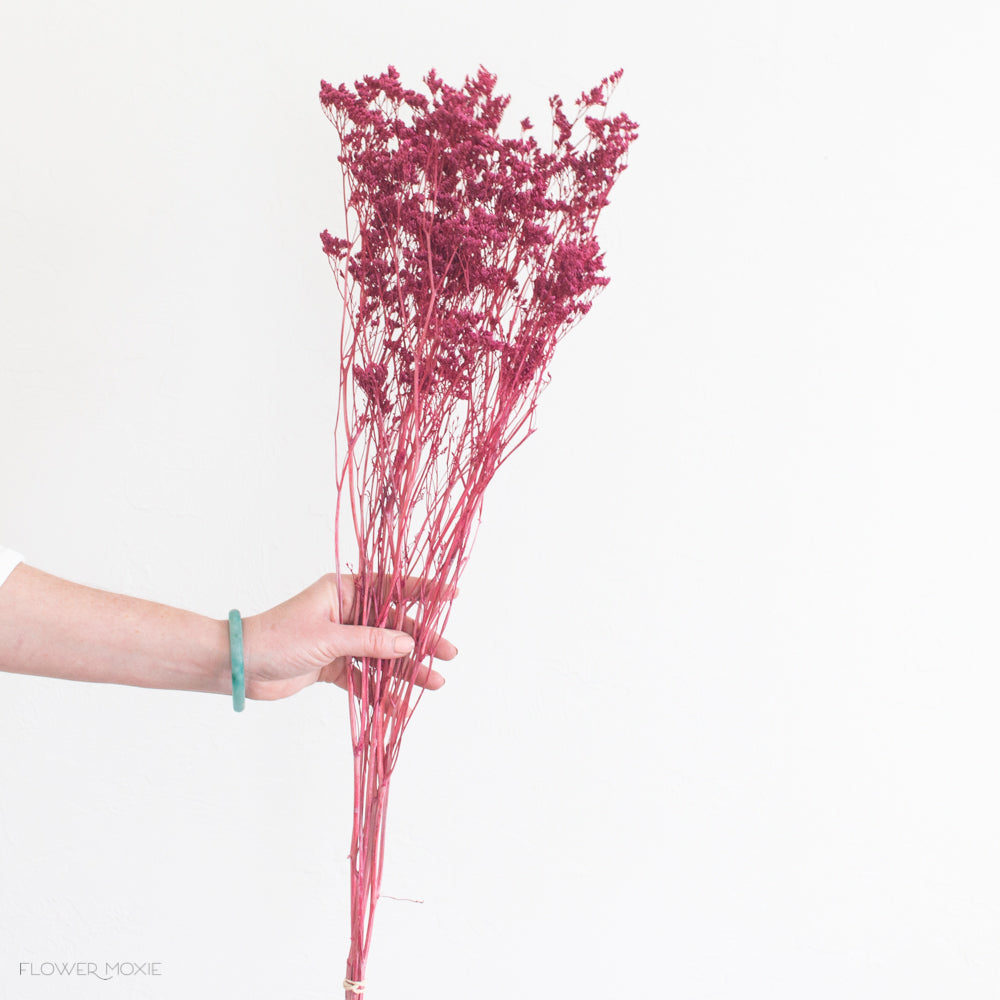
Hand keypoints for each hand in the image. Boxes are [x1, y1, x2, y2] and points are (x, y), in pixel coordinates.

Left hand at [240, 573, 457, 700]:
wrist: (239, 667)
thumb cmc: (276, 639)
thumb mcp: (327, 638)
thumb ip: (370, 641)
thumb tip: (407, 643)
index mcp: (343, 591)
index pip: (391, 587)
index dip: (423, 590)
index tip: (452, 594)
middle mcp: (346, 612)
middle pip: (393, 625)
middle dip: (420, 641)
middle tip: (447, 654)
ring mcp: (340, 639)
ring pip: (382, 653)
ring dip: (405, 669)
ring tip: (432, 684)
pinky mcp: (332, 665)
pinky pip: (364, 676)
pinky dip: (380, 690)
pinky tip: (398, 706)